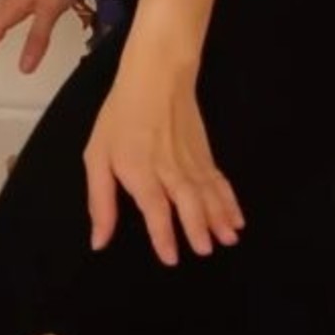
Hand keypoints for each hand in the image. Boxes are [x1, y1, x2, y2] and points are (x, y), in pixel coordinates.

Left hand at [83, 52, 244, 265]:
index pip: (154, 206)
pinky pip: (219, 181)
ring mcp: (191, 159)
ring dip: (219, 216)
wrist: (156, 76)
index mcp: (139, 169)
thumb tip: (99, 242)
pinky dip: (230, 200)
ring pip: (208, 191)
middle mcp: (168, 167)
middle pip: (188, 199)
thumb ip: (100, 202)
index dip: (164, 234)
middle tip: (206, 251)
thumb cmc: (120, 118)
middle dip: (198, 226)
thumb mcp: (97, 157)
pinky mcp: (205, 154)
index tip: (172, 258)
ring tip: (228, 239)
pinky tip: (237, 219)